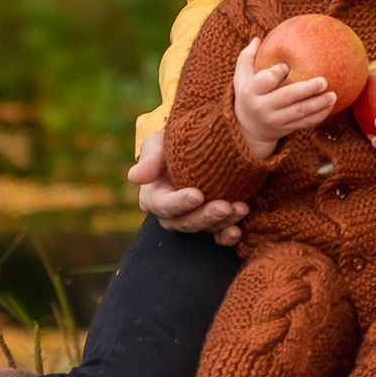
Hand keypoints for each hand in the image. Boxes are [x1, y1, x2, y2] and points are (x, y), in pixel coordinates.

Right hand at [126, 128, 246, 244]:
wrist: (202, 140)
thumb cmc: (175, 140)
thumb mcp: (160, 142)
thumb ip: (150, 157)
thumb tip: (134, 176)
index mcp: (154, 195)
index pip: (162, 205)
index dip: (178, 203)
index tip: (198, 195)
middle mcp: (172, 212)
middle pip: (184, 222)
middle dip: (205, 216)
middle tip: (225, 206)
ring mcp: (194, 218)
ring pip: (204, 228)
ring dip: (222, 222)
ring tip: (241, 209)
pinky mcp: (213, 221)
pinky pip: (218, 236)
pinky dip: (227, 236)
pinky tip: (237, 231)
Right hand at [233, 38, 334, 158]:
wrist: (249, 128)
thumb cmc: (248, 94)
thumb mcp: (241, 77)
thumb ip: (247, 57)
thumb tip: (258, 39)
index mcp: (251, 91)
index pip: (264, 81)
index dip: (275, 73)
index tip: (287, 66)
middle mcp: (263, 107)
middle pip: (287, 97)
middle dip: (306, 89)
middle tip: (324, 81)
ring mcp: (275, 120)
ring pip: (299, 112)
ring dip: (318, 104)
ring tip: (333, 95)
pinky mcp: (286, 128)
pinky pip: (305, 123)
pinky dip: (319, 115)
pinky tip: (331, 106)